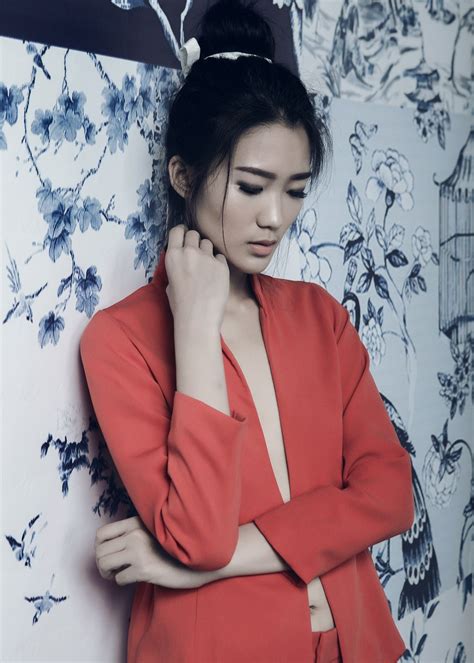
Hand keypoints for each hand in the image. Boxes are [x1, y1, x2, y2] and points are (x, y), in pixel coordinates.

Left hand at [95, 515, 211, 588]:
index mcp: (136, 522)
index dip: (100, 548)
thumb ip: (135, 531)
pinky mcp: (144, 569)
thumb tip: (110, 544)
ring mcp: (139, 551)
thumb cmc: (176, 546)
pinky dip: (123, 581)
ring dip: (109, 573)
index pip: (101, 533)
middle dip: (102, 564)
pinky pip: (119, 579)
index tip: (108, 554)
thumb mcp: (155, 530)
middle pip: (99, 551)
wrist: (199, 558)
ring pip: (105, 564)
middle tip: (112, 570)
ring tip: (119, 574)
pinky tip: (135, 578)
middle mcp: (135, 534)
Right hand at [164, 223, 229, 329]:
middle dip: (194, 241)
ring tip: (206, 267)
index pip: (177, 231)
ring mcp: (207, 258)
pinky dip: (218, 263)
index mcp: (173, 256)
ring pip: (208, 243)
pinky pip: (220, 256)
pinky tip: (215, 276)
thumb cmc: (181, 305)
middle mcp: (190, 252)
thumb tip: (182, 261)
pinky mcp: (222, 265)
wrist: (198, 318)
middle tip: (196, 254)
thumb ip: (176, 266)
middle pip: (194, 234)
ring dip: (206, 251)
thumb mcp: (169, 282)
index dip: (182, 233)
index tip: (184, 236)